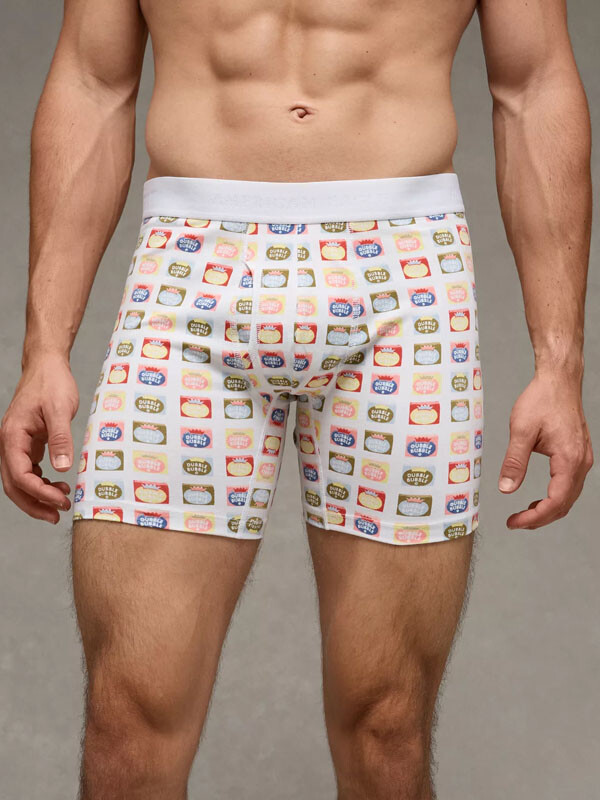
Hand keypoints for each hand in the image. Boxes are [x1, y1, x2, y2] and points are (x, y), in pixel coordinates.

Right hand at [0, 354, 78, 523]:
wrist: (47, 365)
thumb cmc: (52, 383)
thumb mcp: (60, 409)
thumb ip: (60, 439)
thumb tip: (63, 468)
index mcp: (12, 436)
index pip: (19, 475)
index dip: (39, 493)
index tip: (61, 500)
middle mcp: (9, 442)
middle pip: (14, 484)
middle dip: (34, 503)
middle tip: (58, 514)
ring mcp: (17, 443)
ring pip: (19, 479)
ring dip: (37, 495)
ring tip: (62, 500)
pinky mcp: (28, 442)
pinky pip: (28, 469)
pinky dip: (40, 481)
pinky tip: (57, 484)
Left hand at [498, 371, 592, 529]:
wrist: (559, 381)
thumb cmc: (542, 400)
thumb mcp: (521, 431)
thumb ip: (514, 462)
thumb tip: (506, 488)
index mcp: (569, 459)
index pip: (555, 502)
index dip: (534, 517)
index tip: (514, 522)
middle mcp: (581, 463)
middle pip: (564, 504)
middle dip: (540, 519)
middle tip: (515, 523)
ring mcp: (583, 460)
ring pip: (569, 497)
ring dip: (548, 510)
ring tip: (523, 515)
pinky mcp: (579, 455)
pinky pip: (570, 485)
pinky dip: (555, 498)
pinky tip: (538, 499)